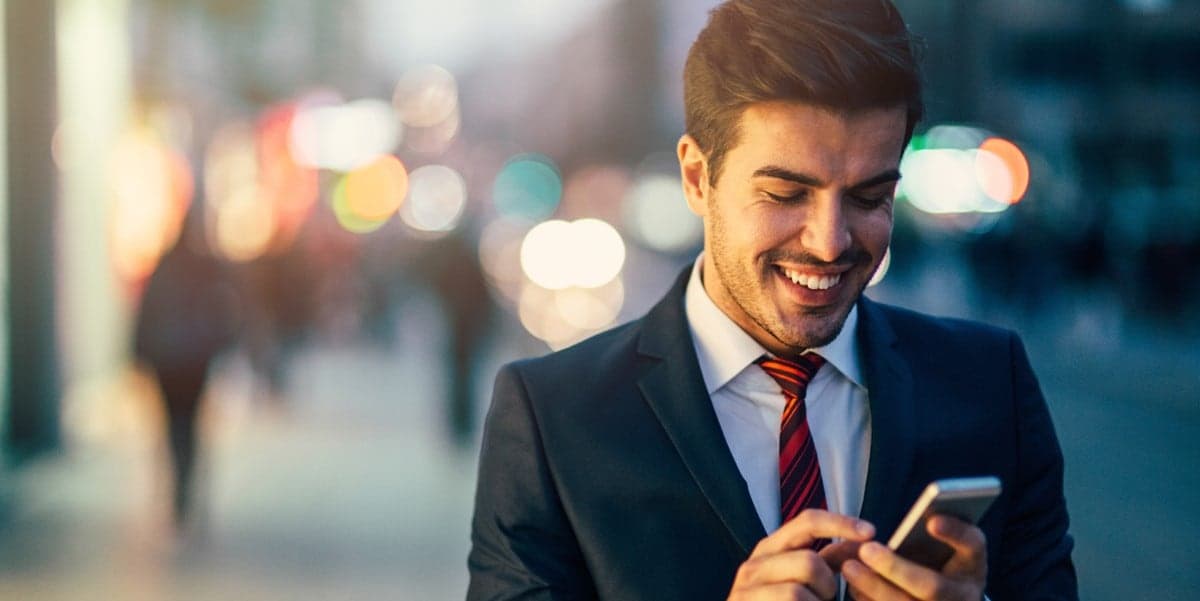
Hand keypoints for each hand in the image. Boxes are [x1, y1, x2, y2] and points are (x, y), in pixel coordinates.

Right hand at [728, 509, 875, 600]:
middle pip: (809, 562)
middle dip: (828, 586)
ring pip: (799, 592)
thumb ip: (830, 560)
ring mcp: (746, 590)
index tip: (872, 532)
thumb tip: (862, 539)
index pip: (808, 521)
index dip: (842, 523)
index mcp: (771, 548)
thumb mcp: (808, 580)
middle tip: (824, 598)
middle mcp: (755, 564)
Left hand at [841, 515, 986, 599]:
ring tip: (850, 567)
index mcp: (973, 566)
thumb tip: (925, 517)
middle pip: (932, 588)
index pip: (973, 545)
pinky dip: (869, 600)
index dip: (955, 533)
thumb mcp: (950, 547)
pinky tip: (853, 586)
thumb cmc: (944, 564)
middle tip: (867, 549)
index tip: (931, 521)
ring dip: (875, 587)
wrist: (950, 600)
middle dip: (897, 569)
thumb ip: (939, 529)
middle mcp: (965, 596)